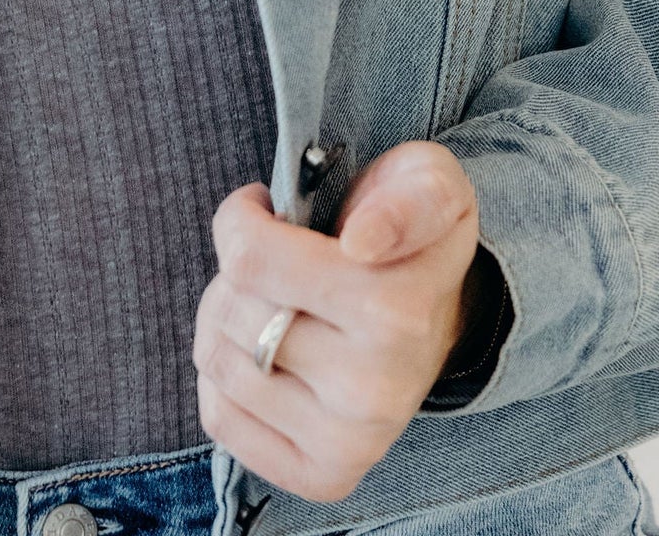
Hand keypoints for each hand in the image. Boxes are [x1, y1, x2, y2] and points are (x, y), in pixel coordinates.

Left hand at [192, 141, 480, 501]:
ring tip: (270, 302)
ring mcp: (350, 440)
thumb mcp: (430, 184)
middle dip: (237, 268)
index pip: (249, 258)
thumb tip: (364, 240)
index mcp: (396, 309)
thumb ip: (409, 198)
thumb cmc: (411, 237)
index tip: (268, 207)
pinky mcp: (323, 474)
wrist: (441, 315)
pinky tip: (262, 354)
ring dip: (227, 318)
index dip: (242, 218)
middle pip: (230, 307)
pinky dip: (222, 376)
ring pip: (218, 359)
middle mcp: (375, 389)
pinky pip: (220, 417)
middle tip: (275, 260)